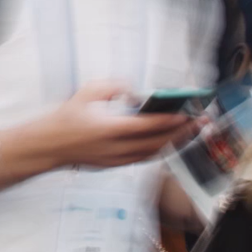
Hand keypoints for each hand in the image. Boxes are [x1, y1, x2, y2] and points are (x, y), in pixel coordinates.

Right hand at [38, 82, 199, 169]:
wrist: (49, 145)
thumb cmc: (67, 116)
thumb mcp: (87, 92)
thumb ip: (114, 86)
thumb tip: (136, 90)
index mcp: (110, 129)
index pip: (149, 126)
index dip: (171, 120)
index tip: (189, 114)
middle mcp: (117, 148)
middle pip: (159, 143)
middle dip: (183, 133)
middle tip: (202, 123)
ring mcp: (118, 160)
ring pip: (155, 154)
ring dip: (176, 143)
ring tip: (193, 131)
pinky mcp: (116, 165)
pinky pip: (145, 158)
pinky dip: (161, 150)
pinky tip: (171, 141)